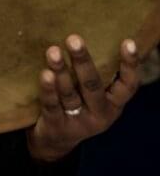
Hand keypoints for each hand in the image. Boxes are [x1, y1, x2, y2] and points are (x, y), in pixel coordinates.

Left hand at [27, 35, 139, 161]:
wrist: (56, 141)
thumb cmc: (77, 106)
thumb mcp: (92, 96)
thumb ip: (95, 74)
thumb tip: (95, 33)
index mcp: (113, 104)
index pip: (128, 85)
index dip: (130, 65)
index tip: (128, 42)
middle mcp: (99, 113)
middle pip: (92, 85)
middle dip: (83, 61)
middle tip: (74, 38)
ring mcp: (78, 121)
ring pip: (69, 94)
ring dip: (61, 71)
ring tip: (53, 51)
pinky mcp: (56, 125)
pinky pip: (52, 104)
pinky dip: (48, 89)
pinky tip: (45, 73)